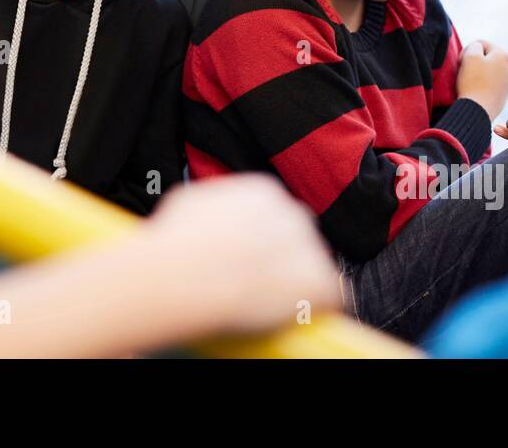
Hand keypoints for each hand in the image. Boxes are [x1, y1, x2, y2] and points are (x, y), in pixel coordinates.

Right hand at [143, 174, 340, 335]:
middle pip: (298, 239)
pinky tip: (289, 315)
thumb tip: (211, 220)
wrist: (187, 272)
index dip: (262, 240)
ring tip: (264, 302)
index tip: (248, 256)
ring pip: (312, 267)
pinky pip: (330, 296)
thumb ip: (216, 209)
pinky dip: (315, 309)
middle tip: (254, 280)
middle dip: (281, 259)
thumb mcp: (192, 203)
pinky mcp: (319, 281)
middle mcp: (291, 213)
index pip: (276, 215)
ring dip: (295, 284)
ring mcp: (308, 246)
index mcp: (263, 192)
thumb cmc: (178, 242)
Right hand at [456, 39, 507, 122]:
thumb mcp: (470, 56)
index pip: (480, 43)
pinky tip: (475, 91)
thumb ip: (474, 45)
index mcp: (503, 55)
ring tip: (469, 82)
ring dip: (478, 73)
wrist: (477, 111)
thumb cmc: (472, 82)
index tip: (461, 62)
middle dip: (474, 61)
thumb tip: (478, 49)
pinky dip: (482, 84)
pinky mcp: (503, 94)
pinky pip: (490, 83)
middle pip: (486, 57)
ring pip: (488, 70)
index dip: (467, 51)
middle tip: (465, 71)